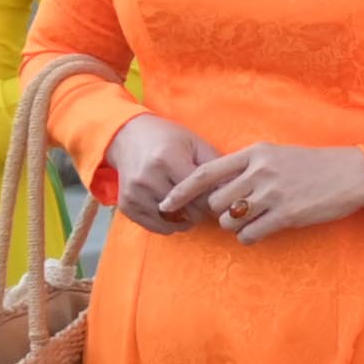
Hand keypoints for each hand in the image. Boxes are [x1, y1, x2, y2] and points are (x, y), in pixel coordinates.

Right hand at [102, 113, 223, 224]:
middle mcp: (148, 178)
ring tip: (191, 208)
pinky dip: (168, 225)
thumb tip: (237, 187)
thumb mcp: (195, 143)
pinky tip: (175, 213)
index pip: (200, 193)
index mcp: (167, 160)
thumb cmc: (167, 139)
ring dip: (185, 219)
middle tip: (206, 205)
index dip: (214, 199)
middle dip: (201, 210)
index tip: (221, 199)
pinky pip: (154, 227)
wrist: (128, 137)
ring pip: (171, 222)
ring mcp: (135, 194)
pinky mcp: (126, 205)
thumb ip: (216, 165)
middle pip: (187, 210)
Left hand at [188, 143, 363, 241]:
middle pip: (215, 202)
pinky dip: (251, 237)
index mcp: (254, 153)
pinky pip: (250, 234)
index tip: (166, 203)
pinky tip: (263, 231)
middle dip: (219, 214)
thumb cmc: (314, 165)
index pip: (206, 172)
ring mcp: (272, 193)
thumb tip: (218, 190)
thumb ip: (247, 167)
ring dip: (236, 227)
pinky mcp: (286, 214)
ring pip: (230, 221)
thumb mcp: (277, 155)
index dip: (181, 190)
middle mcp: (260, 171)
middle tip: (235, 215)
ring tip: (254, 221)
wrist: (354, 173)